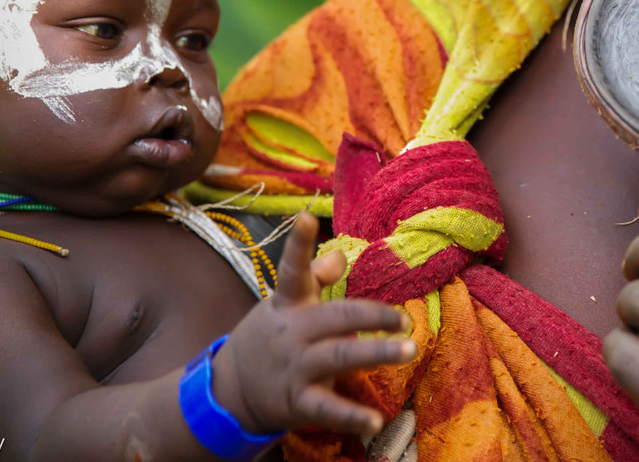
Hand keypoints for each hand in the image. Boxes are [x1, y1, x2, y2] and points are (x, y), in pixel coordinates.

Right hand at [211, 213, 414, 437]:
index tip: (305, 217)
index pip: (293, 270)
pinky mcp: (298, 402)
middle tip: (404, 319)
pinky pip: (328, 409)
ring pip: (339, 357)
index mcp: (288, 304)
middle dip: (371, 315)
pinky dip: (352, 417)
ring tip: (408, 350)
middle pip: (335, 317)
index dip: (298, 244)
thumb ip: (315, 278)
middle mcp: (292, 333)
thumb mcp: (284, 304)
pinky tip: (376, 420)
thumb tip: (341, 255)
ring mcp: (295, 368)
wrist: (230, 390)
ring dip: (375, 353)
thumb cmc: (270, 337)